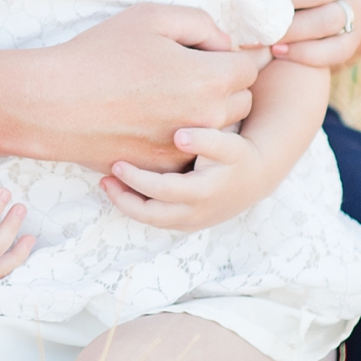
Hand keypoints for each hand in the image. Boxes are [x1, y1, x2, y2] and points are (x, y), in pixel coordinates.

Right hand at [39, 4, 260, 172]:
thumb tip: (223, 43)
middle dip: (222, 84)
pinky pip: (190, 151)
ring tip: (167, 97)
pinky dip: (181, 137)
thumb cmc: (98, 54)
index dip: (225, 55)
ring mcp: (185, 148)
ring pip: (219, 129)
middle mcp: (206, 119)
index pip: (248, 68)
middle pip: (240, 101)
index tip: (198, 52)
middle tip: (182, 73)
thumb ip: (200, 23)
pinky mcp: (164, 168)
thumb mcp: (150, 17)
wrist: (53, 103)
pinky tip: (150, 120)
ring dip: (206, 113)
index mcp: (209, 79)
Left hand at [104, 124, 269, 232]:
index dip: (135, 179)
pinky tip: (125, 189)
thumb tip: (179, 136)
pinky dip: (139, 208)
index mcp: (203, 193)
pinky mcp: (189, 224)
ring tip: (108, 184)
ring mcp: (192, 222)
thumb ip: (205, 138)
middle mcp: (196, 214)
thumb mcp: (227, 144)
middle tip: (104, 178)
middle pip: (150, 215)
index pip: (160, 191)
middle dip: (123, 199)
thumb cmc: (237, 155)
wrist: (256, 178)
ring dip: (128, 205)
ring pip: (152, 221)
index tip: (116, 163)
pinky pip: (158, 220)